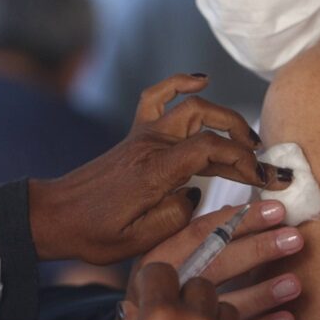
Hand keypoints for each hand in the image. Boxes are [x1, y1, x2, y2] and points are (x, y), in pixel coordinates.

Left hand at [28, 74, 272, 263]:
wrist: (55, 216)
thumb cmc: (92, 234)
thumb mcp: (140, 240)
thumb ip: (176, 215)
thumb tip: (195, 193)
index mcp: (154, 171)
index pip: (210, 149)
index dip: (244, 161)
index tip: (264, 180)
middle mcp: (150, 145)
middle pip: (206, 120)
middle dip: (242, 137)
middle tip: (262, 163)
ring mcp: (141, 135)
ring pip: (189, 106)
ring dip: (223, 116)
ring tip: (246, 138)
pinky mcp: (135, 135)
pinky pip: (157, 96)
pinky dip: (179, 82)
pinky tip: (201, 79)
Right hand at [138, 201, 303, 319]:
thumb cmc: (150, 307)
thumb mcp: (156, 268)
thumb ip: (192, 240)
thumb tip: (229, 210)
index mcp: (154, 263)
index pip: (200, 233)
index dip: (240, 220)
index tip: (273, 210)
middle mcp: (169, 291)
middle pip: (218, 263)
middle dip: (259, 249)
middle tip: (293, 238)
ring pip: (232, 304)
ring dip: (265, 292)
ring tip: (294, 283)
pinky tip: (286, 319)